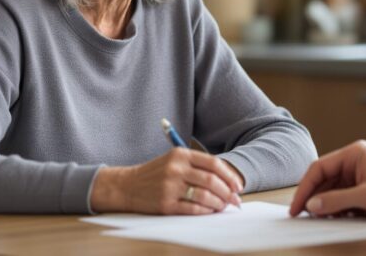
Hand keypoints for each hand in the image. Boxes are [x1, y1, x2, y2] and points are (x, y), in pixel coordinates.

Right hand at [91, 148, 243, 214]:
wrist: (127, 186)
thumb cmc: (155, 173)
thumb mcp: (173, 160)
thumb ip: (196, 166)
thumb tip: (226, 180)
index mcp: (180, 154)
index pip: (213, 163)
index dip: (229, 176)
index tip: (238, 186)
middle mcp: (175, 168)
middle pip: (211, 180)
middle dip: (228, 192)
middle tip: (235, 200)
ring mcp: (170, 186)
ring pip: (205, 195)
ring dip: (219, 203)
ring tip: (223, 206)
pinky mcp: (165, 203)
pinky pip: (193, 209)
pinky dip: (206, 211)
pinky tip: (210, 211)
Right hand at [289, 140, 365, 216]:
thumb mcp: (365, 196)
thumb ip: (337, 200)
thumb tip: (312, 206)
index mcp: (354, 154)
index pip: (319, 168)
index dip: (305, 187)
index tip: (296, 206)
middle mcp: (356, 162)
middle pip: (325, 179)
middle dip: (314, 197)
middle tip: (302, 214)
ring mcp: (360, 176)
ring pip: (333, 190)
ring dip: (325, 205)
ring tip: (317, 218)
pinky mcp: (364, 190)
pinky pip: (344, 197)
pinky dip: (336, 208)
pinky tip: (332, 218)